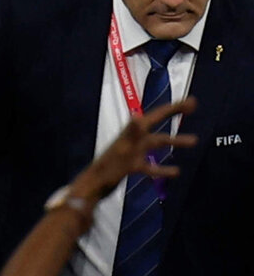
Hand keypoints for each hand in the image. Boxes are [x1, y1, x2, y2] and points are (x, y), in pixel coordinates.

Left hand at [81, 97, 196, 196]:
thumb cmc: (108, 169)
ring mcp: (134, 152)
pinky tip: (176, 171)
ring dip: (174, 141)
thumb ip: (131, 135)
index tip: (192, 102)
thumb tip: (138, 117)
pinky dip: (163, 167)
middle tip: (193, 107)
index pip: (156, 115)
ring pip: (157, 143)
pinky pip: (151, 165)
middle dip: (174, 115)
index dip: (174, 108)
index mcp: (132, 132)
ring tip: (194, 140)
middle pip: (159, 125)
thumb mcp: (122, 151)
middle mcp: (134, 138)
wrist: (95, 186)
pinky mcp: (132, 166)